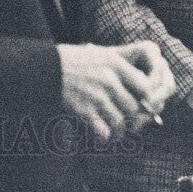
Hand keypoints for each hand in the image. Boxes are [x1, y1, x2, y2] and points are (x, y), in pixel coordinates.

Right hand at [57, 41, 173, 142]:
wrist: (45, 68)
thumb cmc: (74, 60)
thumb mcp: (99, 53)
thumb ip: (121, 67)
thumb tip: (144, 85)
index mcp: (115, 64)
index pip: (145, 86)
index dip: (147, 98)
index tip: (142, 103)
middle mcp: (109, 80)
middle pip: (134, 108)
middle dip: (134, 119)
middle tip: (131, 123)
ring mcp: (97, 97)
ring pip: (121, 123)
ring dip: (120, 131)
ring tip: (116, 132)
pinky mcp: (84, 110)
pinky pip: (104, 132)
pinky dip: (105, 137)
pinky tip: (102, 135)